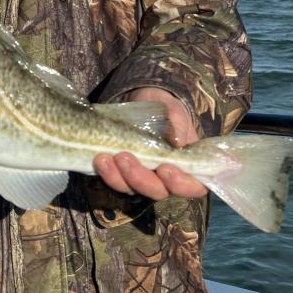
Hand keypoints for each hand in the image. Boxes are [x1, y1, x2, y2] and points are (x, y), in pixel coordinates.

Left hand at [93, 87, 207, 198]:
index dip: (181, 184)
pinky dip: (107, 172)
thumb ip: (178, 126)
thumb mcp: (175, 113)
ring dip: (118, 177)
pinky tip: (100, 159)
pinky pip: (114, 180)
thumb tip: (176, 142)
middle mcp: (165, 180)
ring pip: (131, 189)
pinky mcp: (122, 174)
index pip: (192, 187)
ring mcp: (142, 179)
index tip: (166, 169)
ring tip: (105, 158)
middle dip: (140, 178)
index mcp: (187, 169)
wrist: (145, 100)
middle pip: (156, 191)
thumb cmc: (168, 113)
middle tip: (126, 158)